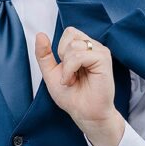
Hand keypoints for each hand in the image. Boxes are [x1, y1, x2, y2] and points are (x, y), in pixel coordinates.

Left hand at [36, 28, 123, 145]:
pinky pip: (79, 56)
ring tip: (71, 79)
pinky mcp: (104, 60)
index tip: (65, 69)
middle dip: (63, 56)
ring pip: (73, 46)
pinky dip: (70, 69)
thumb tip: (40, 35)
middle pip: (70, 34)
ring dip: (66, 66)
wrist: (84, 113)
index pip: (69, 32)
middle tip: (69, 74)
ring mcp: (100, 52)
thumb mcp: (50, 72)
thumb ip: (44, 54)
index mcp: (84, 48)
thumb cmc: (71, 95)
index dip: (60, 50)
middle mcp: (93, 47)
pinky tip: (73, 80)